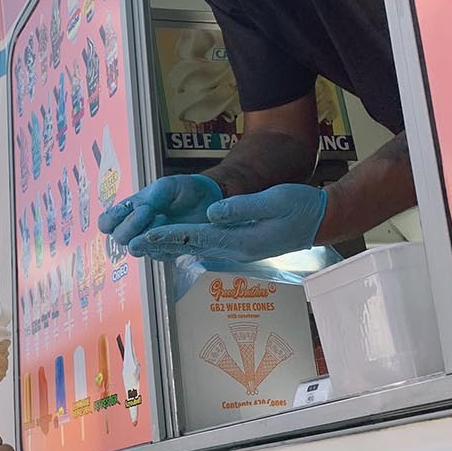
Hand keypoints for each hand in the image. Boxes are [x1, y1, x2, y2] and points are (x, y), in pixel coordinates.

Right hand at [98, 174, 222, 248]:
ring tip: (162, 219)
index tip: (129, 208)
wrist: (209, 200)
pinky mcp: (167, 252)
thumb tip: (138, 211)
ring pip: (135, 249)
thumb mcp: (165, 186)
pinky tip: (174, 229)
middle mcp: (136, 229)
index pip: (106, 223)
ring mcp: (151, 242)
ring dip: (146, 234)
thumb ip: (149, 198)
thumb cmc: (184, 190)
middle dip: (131, 224)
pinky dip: (163, 243)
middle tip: (148, 211)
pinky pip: (156, 255)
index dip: (111, 219)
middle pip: (118, 238)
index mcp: (129, 211)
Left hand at [130, 183, 327, 263]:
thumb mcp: (274, 200)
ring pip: (194, 250)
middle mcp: (235, 250)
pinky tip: (170, 243)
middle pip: (190, 248)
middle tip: (132, 244)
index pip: (198, 238)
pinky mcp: (238, 246)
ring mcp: (237, 251)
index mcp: (242, 241)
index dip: (170, 235)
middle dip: (160, 246)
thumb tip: (212, 212)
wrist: (319, 220)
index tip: (147, 234)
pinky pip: (205, 247)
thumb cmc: (299, 207)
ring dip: (168, 248)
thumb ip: (241, 207)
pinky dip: (184, 244)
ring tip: (141, 246)